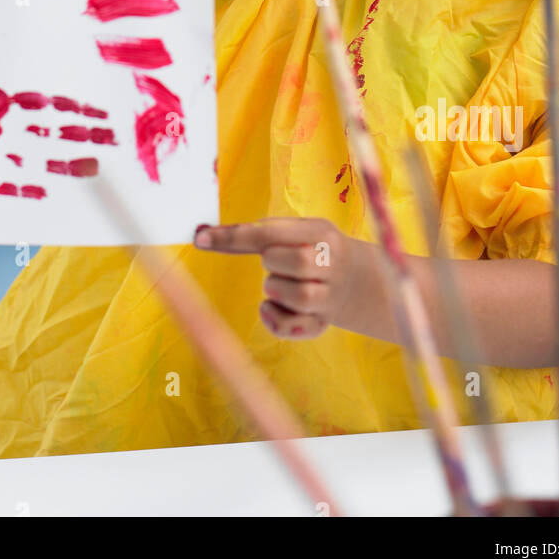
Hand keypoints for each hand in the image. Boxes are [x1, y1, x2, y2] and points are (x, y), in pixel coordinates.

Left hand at [194, 216, 348, 337]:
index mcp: (322, 233)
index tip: (201, 239)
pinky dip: (273, 319)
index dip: (233, 236)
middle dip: (272, 263)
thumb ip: (255, 232)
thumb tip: (203, 235)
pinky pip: (292, 327)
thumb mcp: (295, 231)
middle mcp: (332, 264)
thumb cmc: (311, 248)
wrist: (357, 279)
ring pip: (298, 296)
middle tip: (273, 263)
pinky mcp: (322, 324)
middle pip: (295, 261)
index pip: (271, 232)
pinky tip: (269, 307)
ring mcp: (330, 297)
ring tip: (277, 284)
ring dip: (275, 289)